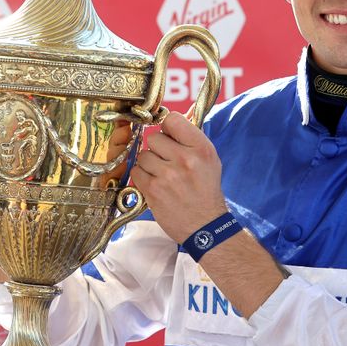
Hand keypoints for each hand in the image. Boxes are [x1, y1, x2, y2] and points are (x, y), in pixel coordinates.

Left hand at [130, 112, 227, 242]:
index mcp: (201, 148)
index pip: (172, 119)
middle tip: (168, 162)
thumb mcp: (209, 160)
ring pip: (143, 155)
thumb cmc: (206, 190)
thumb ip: (191, 139)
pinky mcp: (153, 190)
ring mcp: (168, 175)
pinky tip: (155, 185)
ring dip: (149, 164)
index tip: (170, 137)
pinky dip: (143, 177)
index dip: (168, 128)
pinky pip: (136, 171)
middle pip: (154, 137)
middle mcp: (185, 159)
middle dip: (158, 149)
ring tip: (163, 176)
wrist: (205, 226)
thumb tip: (169, 121)